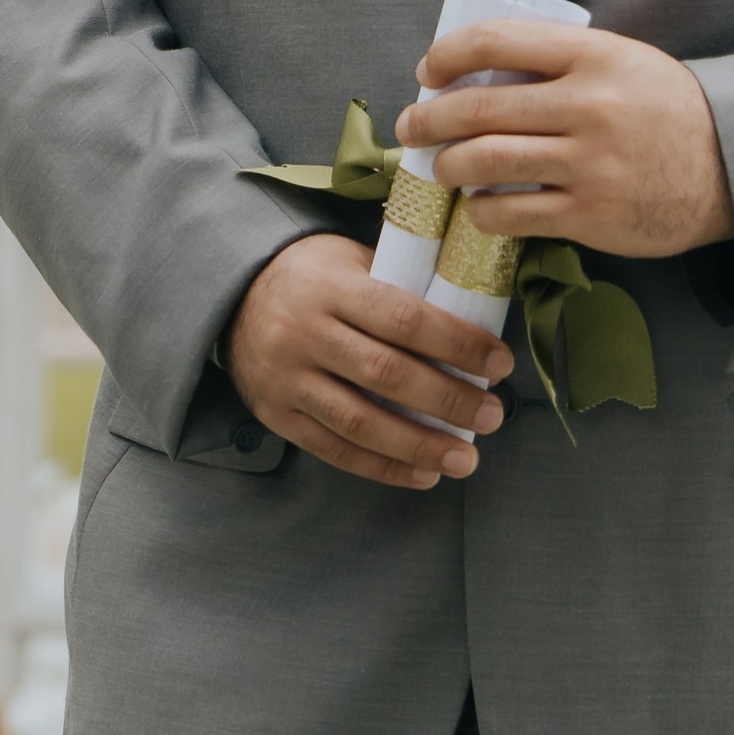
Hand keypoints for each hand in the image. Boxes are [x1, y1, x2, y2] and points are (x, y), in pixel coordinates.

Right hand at [224, 232, 512, 489]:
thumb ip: (398, 288)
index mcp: (330, 288)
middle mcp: (305, 334)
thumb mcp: (349, 260)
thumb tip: (472, 324)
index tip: (500, 363)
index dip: (457, 344)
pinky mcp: (277, 416)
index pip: (404, 318)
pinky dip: (383, 467)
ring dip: (420, 445)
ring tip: (466, 459)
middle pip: (387, 375)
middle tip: (492, 416)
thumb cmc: (313, 276)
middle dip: (448, 400)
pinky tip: (423, 474)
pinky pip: (335, 450)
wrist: (233, 296)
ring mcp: (287, 379)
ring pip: (361, 422)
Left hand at [397, 19, 733, 260]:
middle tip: (411, 128)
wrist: (732, 167)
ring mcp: (589, 165)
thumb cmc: (666, 108)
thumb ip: (559, 61)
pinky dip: (483, 211)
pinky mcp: (592, 216)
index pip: (497, 42)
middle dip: (429, 120)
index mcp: (592, 56)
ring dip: (449, 166)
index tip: (428, 70)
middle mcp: (588, 107)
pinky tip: (480, 206)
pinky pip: (513, 214)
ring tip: (442, 168)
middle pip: (479, 109)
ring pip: (487, 162)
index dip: (448, 55)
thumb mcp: (621, 61)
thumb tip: (477, 70)